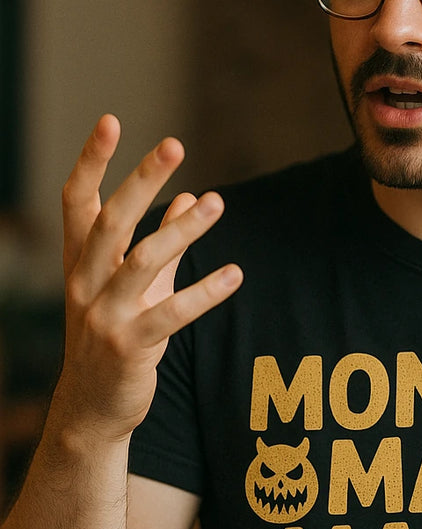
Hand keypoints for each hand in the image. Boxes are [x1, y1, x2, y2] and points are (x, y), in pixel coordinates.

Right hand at [52, 114, 242, 442]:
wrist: (93, 408)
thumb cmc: (117, 338)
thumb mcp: (136, 287)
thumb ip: (160, 242)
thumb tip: (189, 197)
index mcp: (81, 264)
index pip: (78, 201)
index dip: (92, 161)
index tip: (111, 120)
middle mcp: (84, 283)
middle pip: (111, 221)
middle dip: (141, 180)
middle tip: (175, 143)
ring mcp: (103, 316)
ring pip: (141, 261)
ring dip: (181, 230)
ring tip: (217, 202)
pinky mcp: (128, 346)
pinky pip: (170, 314)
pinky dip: (204, 292)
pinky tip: (236, 275)